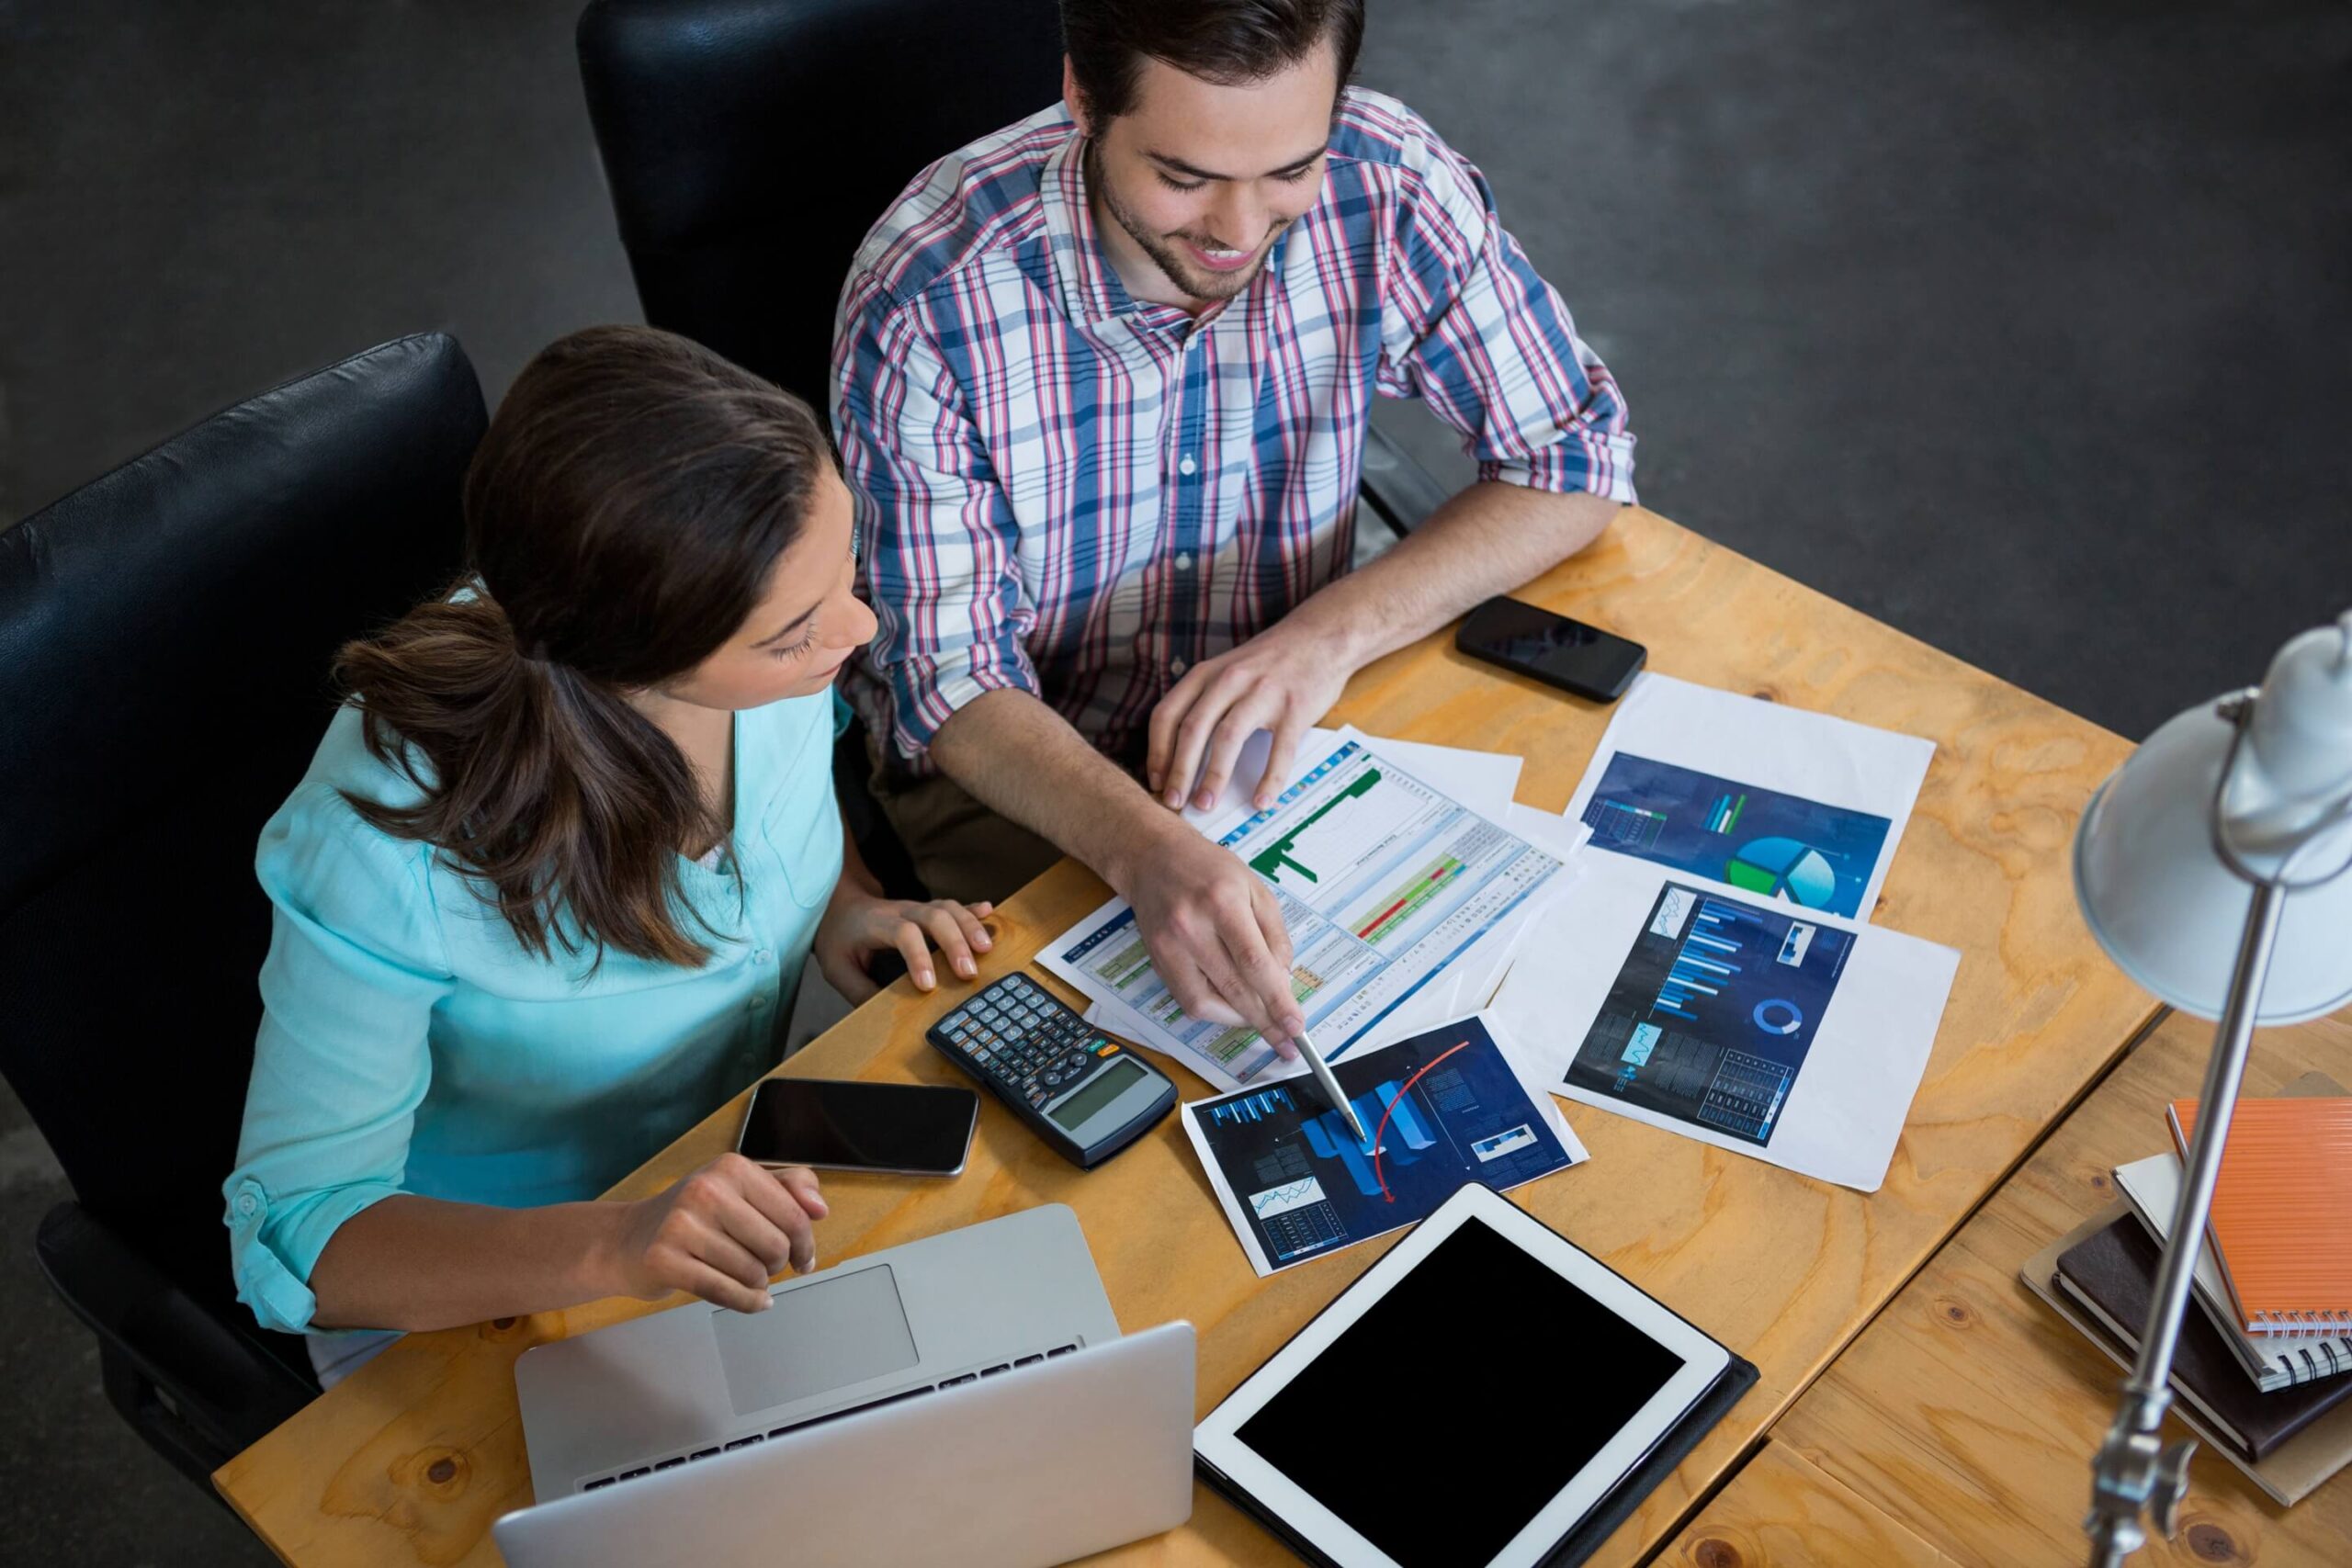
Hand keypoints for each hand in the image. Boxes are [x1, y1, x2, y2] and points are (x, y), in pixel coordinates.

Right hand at [607, 1154, 827, 1313]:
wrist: (628, 1240)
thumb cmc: (693, 1216)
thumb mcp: (741, 1188)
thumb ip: (789, 1189)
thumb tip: (820, 1209)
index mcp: (731, 1168)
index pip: (794, 1215)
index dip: (806, 1244)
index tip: (804, 1258)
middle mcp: (706, 1189)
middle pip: (776, 1246)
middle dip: (778, 1265)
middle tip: (767, 1267)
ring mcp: (681, 1224)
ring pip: (752, 1273)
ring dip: (758, 1284)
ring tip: (746, 1276)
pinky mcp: (664, 1259)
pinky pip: (725, 1292)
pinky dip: (746, 1303)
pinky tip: (754, 1301)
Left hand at [814, 891, 994, 1000]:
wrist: (839, 905)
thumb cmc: (840, 938)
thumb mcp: (837, 968)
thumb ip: (859, 990)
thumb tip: (886, 1015)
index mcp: (876, 923)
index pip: (903, 933)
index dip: (918, 957)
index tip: (928, 986)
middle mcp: (901, 910)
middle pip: (934, 915)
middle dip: (955, 942)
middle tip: (969, 972)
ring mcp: (917, 907)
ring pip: (948, 908)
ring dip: (970, 926)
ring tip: (987, 949)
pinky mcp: (928, 910)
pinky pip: (954, 906)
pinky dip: (973, 912)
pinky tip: (990, 913)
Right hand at [1116, 823, 1303, 1056]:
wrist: (1153, 857)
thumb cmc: (1209, 869)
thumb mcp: (1255, 888)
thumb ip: (1274, 934)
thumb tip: (1283, 980)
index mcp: (1223, 901)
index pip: (1254, 963)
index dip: (1277, 1000)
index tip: (1295, 1024)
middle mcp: (1192, 926)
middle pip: (1233, 988)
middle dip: (1265, 1020)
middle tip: (1286, 1040)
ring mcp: (1170, 946)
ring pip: (1207, 1004)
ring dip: (1240, 1020)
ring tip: (1263, 1023)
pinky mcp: (1157, 960)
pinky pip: (1187, 1001)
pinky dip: (1215, 1011)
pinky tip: (1233, 1009)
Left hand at [1146, 626, 1350, 814]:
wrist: (1321, 636)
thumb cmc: (1269, 662)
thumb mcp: (1225, 670)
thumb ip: (1203, 701)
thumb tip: (1179, 754)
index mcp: (1207, 674)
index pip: (1167, 715)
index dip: (1157, 752)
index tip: (1155, 782)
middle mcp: (1230, 679)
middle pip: (1193, 729)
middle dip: (1179, 771)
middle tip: (1173, 803)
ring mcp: (1263, 692)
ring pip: (1229, 737)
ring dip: (1214, 776)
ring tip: (1206, 804)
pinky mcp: (1295, 707)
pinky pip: (1279, 750)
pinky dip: (1269, 780)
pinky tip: (1262, 802)